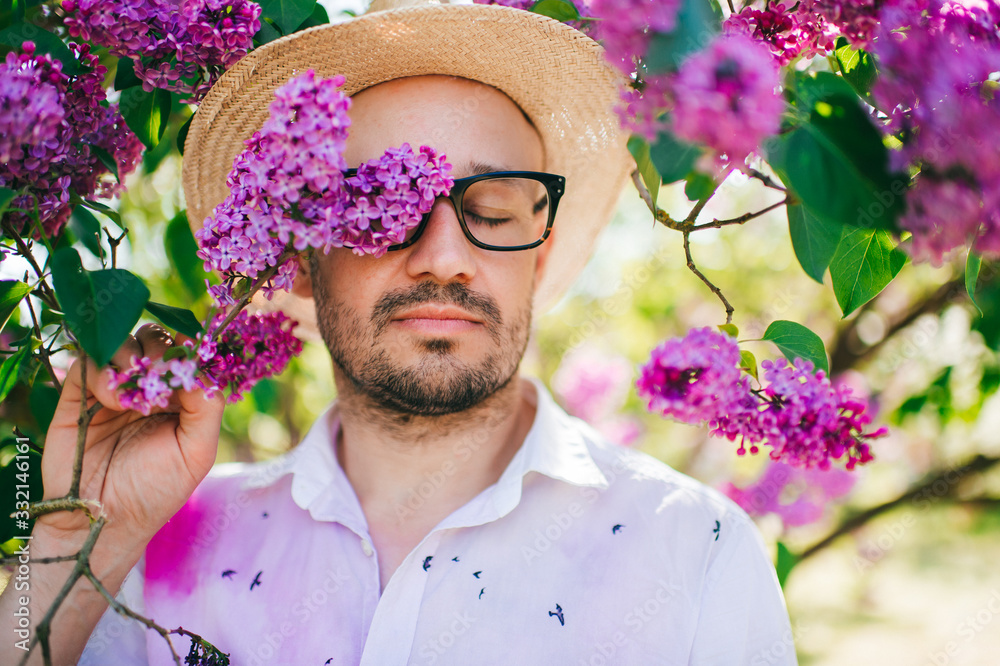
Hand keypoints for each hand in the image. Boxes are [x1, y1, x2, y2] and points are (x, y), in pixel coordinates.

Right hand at [34, 323, 225, 554]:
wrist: (102, 519)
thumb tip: (199, 367)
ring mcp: (112, 387)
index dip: (188, 349)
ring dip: (131, 359)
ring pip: (122, 342)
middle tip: (157, 372)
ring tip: (133, 398)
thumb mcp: (197, 451)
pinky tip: (112, 400)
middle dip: (159, 349)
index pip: (186, 352)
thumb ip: (206, 406)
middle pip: (154, 338)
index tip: (186, 362)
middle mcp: (147, 386)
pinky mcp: (78, 394)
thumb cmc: (156, 490)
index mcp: (180, 397)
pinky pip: (88, 360)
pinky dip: (103, 372)